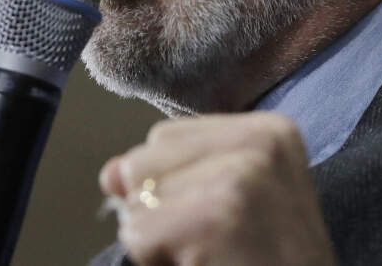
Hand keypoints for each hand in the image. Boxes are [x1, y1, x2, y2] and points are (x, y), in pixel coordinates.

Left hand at [100, 112, 337, 265]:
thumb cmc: (269, 261)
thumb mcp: (231, 202)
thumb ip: (171, 174)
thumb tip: (111, 173)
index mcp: (270, 130)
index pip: (164, 136)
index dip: (173, 186)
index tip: (225, 218)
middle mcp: (260, 141)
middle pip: (144, 157)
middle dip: (159, 208)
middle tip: (214, 241)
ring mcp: (240, 175)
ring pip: (136, 196)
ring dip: (158, 240)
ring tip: (210, 254)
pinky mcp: (217, 215)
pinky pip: (138, 234)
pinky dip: (156, 261)